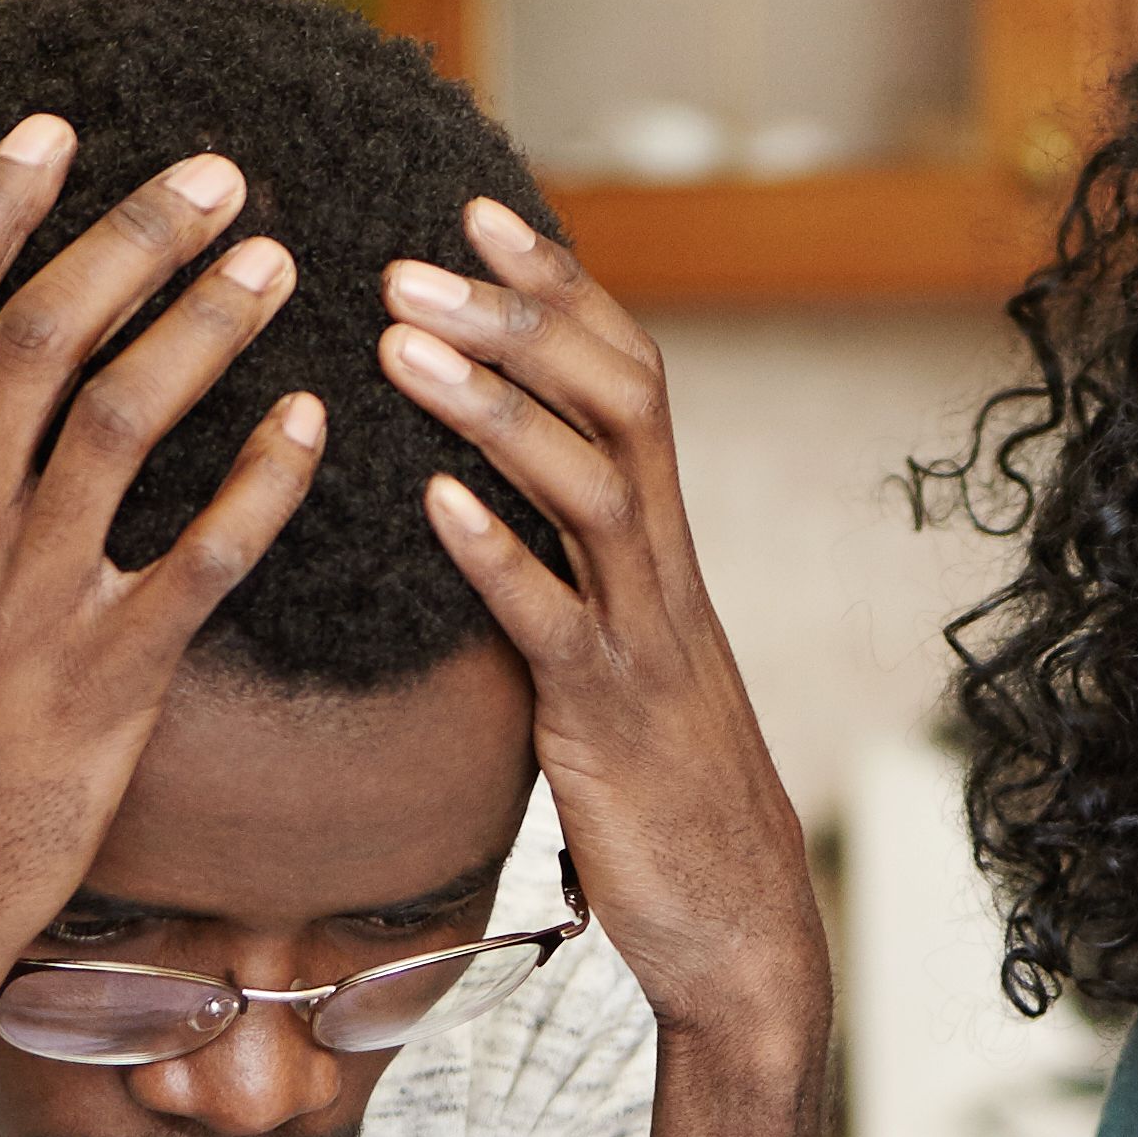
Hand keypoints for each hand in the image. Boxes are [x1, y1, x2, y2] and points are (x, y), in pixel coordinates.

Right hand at [0, 118, 321, 1088]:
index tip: (56, 133)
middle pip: (38, 337)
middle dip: (130, 237)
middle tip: (218, 171)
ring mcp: (23, 607)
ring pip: (120, 423)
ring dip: (204, 327)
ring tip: (277, 261)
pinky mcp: (104, 687)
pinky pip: (199, 563)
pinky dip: (256, 485)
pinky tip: (312, 423)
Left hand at [379, 201, 824, 1073]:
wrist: (737, 927)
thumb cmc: (661, 799)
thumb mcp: (611, 661)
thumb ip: (566, 578)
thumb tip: (480, 506)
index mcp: (658, 550)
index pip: (627, 377)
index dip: (558, 288)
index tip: (476, 209)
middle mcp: (662, 573)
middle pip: (618, 399)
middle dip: (518, 318)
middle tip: (407, 259)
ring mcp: (643, 643)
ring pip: (590, 486)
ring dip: (494, 405)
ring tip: (399, 344)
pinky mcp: (610, 722)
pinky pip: (554, 622)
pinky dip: (495, 553)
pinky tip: (426, 502)